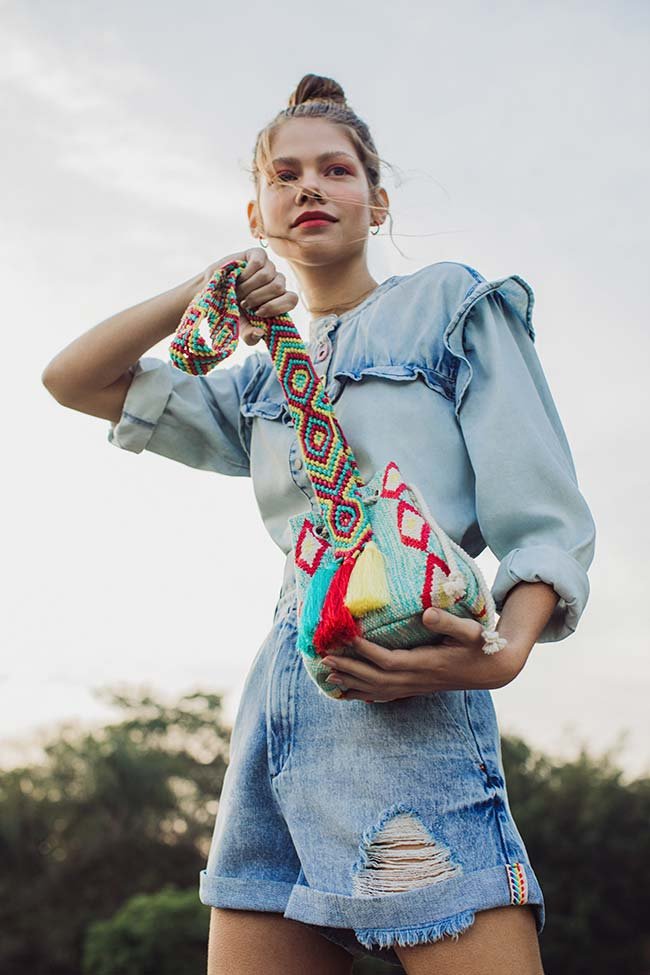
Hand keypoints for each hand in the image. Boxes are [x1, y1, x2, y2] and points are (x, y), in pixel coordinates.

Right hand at [199, 247, 298, 346]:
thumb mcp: (240, 328)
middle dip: (257, 297)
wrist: (211, 293)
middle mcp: (276, 282)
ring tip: (238, 292)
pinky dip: (246, 273)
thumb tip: (261, 333)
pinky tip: (238, 277)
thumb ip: (251, 337)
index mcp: (278, 299)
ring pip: (268, 275)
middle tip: (243, 303)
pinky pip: (259, 262)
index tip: (258, 313)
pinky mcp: (257, 255)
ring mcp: (268, 267)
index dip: (276, 306)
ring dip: (249, 287)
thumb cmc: (229, 310)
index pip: (292, 299)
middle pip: (278, 286)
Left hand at [321, 607, 528, 702]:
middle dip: (350, 669)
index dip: (366, 651)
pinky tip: (349, 692)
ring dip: (352, 683)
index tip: (347, 637)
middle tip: (325, 657)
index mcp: (427, 663)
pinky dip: (365, 695)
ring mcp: (416, 687)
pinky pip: (385, 696)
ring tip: (328, 674)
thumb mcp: (470, 630)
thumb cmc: (480, 645)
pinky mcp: (416, 688)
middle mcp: (418, 679)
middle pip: (376, 679)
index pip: (389, 660)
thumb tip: (427, 613)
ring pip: (378, 690)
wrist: (493, 669)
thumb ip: (449, 623)